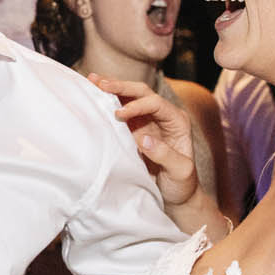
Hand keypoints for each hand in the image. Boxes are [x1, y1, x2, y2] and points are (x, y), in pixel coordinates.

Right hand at [88, 74, 197, 208]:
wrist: (175, 194)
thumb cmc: (182, 183)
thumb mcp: (180, 171)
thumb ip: (165, 155)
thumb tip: (144, 138)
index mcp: (177, 121)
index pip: (156, 104)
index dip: (137, 105)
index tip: (119, 114)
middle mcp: (162, 115)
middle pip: (142, 92)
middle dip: (121, 87)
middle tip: (101, 83)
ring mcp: (146, 120)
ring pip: (129, 97)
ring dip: (111, 88)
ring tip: (92, 80)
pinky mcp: (133, 128)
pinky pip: (119, 110)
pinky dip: (106, 101)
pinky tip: (93, 94)